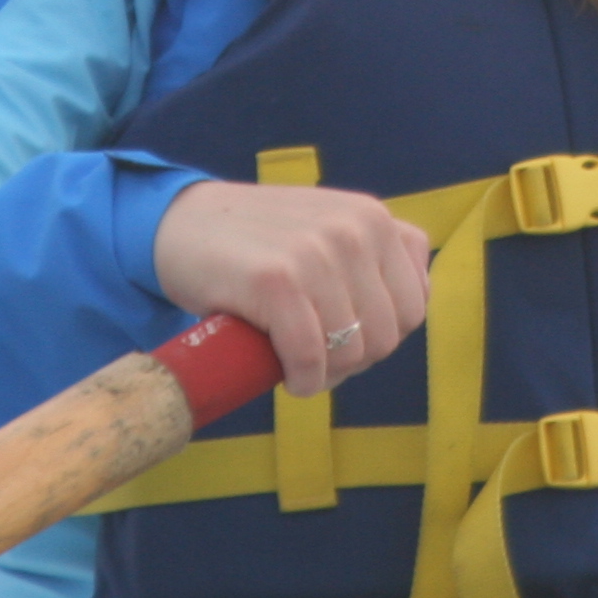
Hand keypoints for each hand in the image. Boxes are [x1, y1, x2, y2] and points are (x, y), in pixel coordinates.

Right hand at [152, 179, 431, 399]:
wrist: (183, 222)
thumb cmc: (259, 241)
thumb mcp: (330, 228)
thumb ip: (374, 258)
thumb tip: (408, 315)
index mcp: (374, 218)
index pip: (413, 308)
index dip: (379, 336)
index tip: (342, 337)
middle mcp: (354, 229)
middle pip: (386, 337)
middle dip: (352, 359)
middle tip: (314, 356)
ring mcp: (316, 252)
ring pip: (352, 352)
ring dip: (324, 375)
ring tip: (296, 362)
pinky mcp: (276, 280)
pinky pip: (311, 357)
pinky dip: (302, 380)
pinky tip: (286, 374)